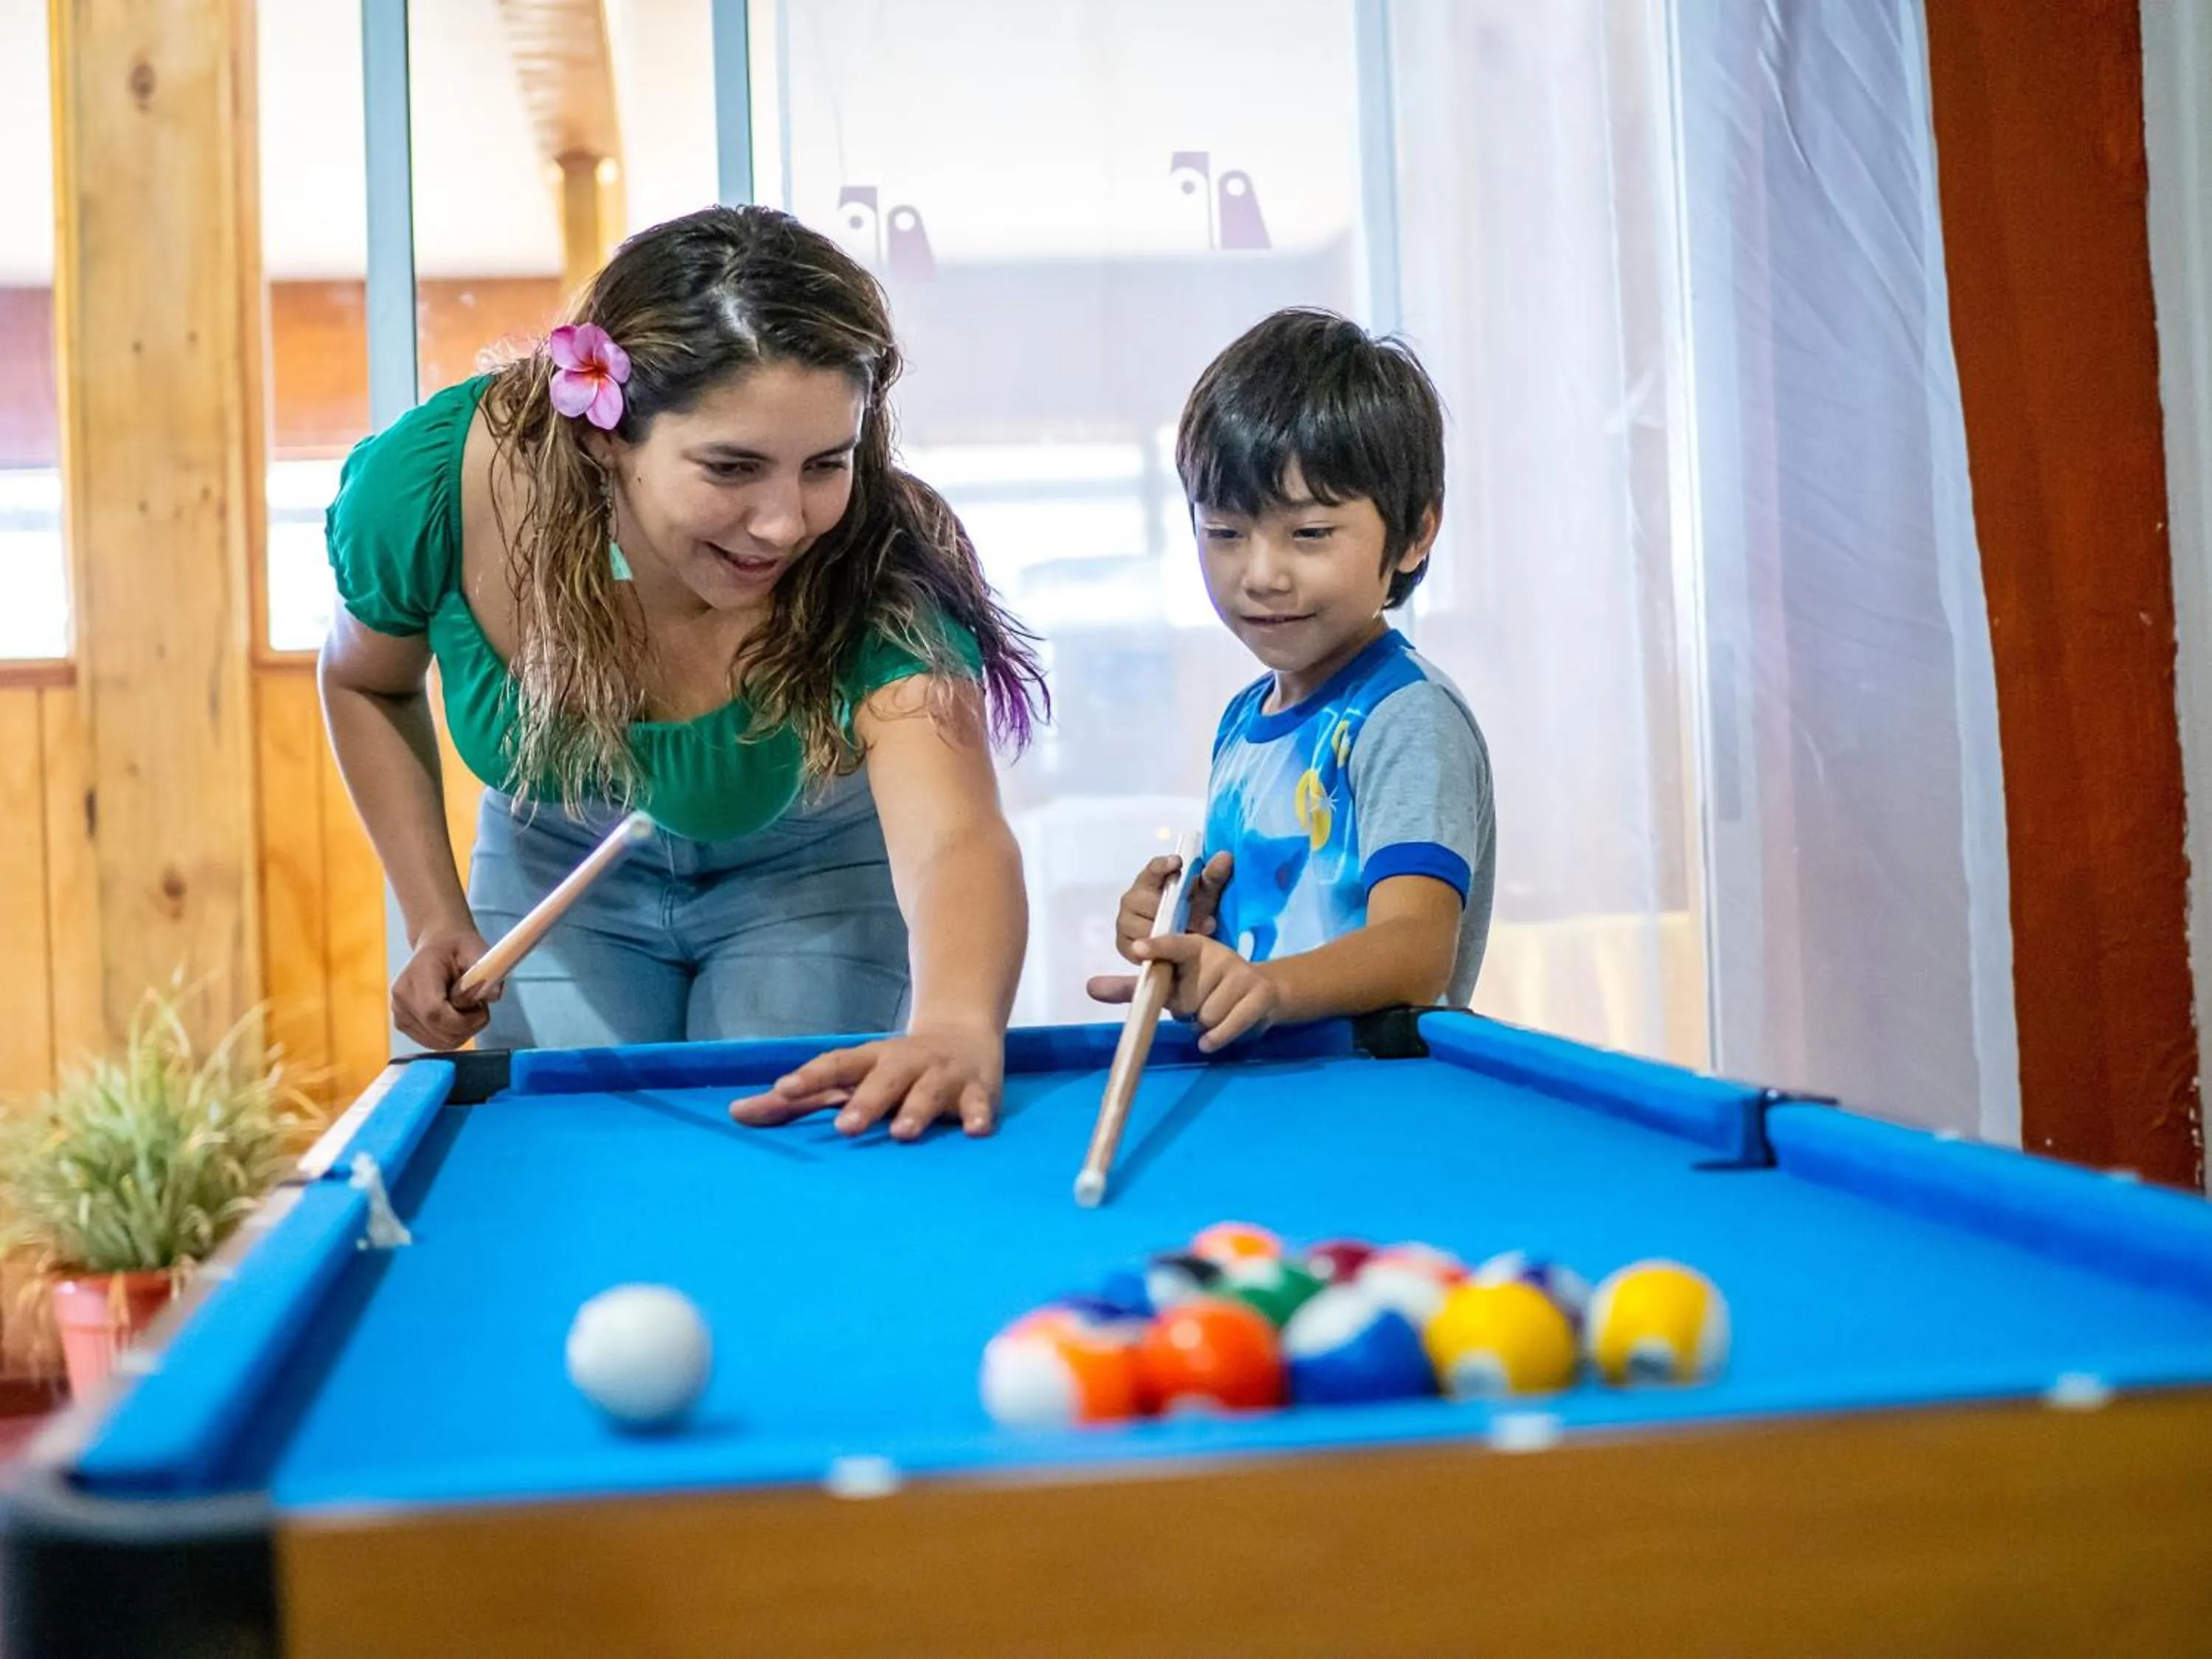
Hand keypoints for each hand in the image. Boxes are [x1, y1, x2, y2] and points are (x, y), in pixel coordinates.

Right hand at [393, 920, 497, 1049]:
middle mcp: (402, 998)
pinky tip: (454, 1016)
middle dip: (467, 1027)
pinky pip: (433, 1042)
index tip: (482, 1009)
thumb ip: (487, 971)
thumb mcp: (477, 950)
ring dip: (461, 1032)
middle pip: (438, 1031)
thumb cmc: (457, 947)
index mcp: (417, 976)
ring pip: (437, 1042)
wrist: (437, 945)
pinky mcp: (402, 1024)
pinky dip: (450, 1035)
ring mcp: (399, 1013)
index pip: (434, 1012)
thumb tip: (494, 995)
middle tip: (479, 1008)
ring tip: (466, 1009)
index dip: (463, 1020)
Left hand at [729, 1022, 1003, 1140]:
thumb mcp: (848, 1078)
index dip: (810, 1077)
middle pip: (883, 1079)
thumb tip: (735, 1114)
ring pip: (929, 1091)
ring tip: (902, 1134)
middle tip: (845, 1129)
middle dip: (866, 1102)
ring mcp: (943, 1075)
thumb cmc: (892, 1069)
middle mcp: (905, 1063)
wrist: (964, 1033)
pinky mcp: (978, 1091)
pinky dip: (979, 1115)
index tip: (782, 1090)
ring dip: (917, 1110)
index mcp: (870, 1060)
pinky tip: (976, 1132)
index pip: (836, 1064)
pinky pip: (980, 1104)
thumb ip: (796, 1103)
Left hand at [1086, 933, 1282, 1053]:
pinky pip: (1223, 1028)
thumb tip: (1090, 987)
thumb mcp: (1170, 984)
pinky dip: (1215, 1038)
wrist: (1262, 993)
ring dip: (1204, 1025)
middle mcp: (1218, 955)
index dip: (1156, 947)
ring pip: (1204, 1017)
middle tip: (1200, 1003)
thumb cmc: (1205, 987)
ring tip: (1215, 1012)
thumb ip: (1132, 986)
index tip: (1137, 949)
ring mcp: (1240, 974)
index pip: (1173, 945)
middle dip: (1187, 1011)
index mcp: (1193, 947)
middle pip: (1185, 1000)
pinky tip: (1214, 1034)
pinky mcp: (1258, 995)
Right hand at [1112, 850, 1232, 960]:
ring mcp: (1125, 922)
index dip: (1163, 866)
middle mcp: (1133, 898)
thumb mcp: (1205, 895)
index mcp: (1150, 880)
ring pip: (1145, 927)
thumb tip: (1226, 856)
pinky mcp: (1124, 945)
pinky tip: (1172, 954)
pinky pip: (1139, 949)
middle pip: (1147, 901)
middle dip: (1173, 911)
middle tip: (1201, 922)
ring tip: (1188, 938)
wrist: (1181, 944)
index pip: (1153, 869)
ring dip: (1167, 933)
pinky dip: (1157, 951)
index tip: (1178, 863)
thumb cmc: (1191, 912)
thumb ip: (1214, 877)